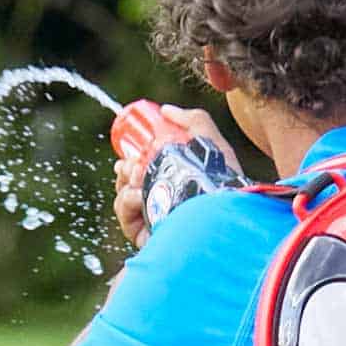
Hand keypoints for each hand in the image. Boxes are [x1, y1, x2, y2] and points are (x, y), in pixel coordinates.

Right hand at [112, 104, 240, 248]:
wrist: (217, 215)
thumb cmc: (222, 182)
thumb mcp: (212, 143)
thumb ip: (194, 120)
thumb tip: (166, 110)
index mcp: (177, 185)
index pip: (147, 170)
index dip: (134, 157)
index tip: (130, 148)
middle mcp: (164, 204)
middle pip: (130, 181)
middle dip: (126, 166)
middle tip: (131, 161)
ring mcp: (152, 221)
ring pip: (123, 194)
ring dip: (126, 179)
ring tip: (137, 175)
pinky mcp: (144, 235)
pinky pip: (123, 212)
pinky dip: (127, 199)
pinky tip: (138, 195)